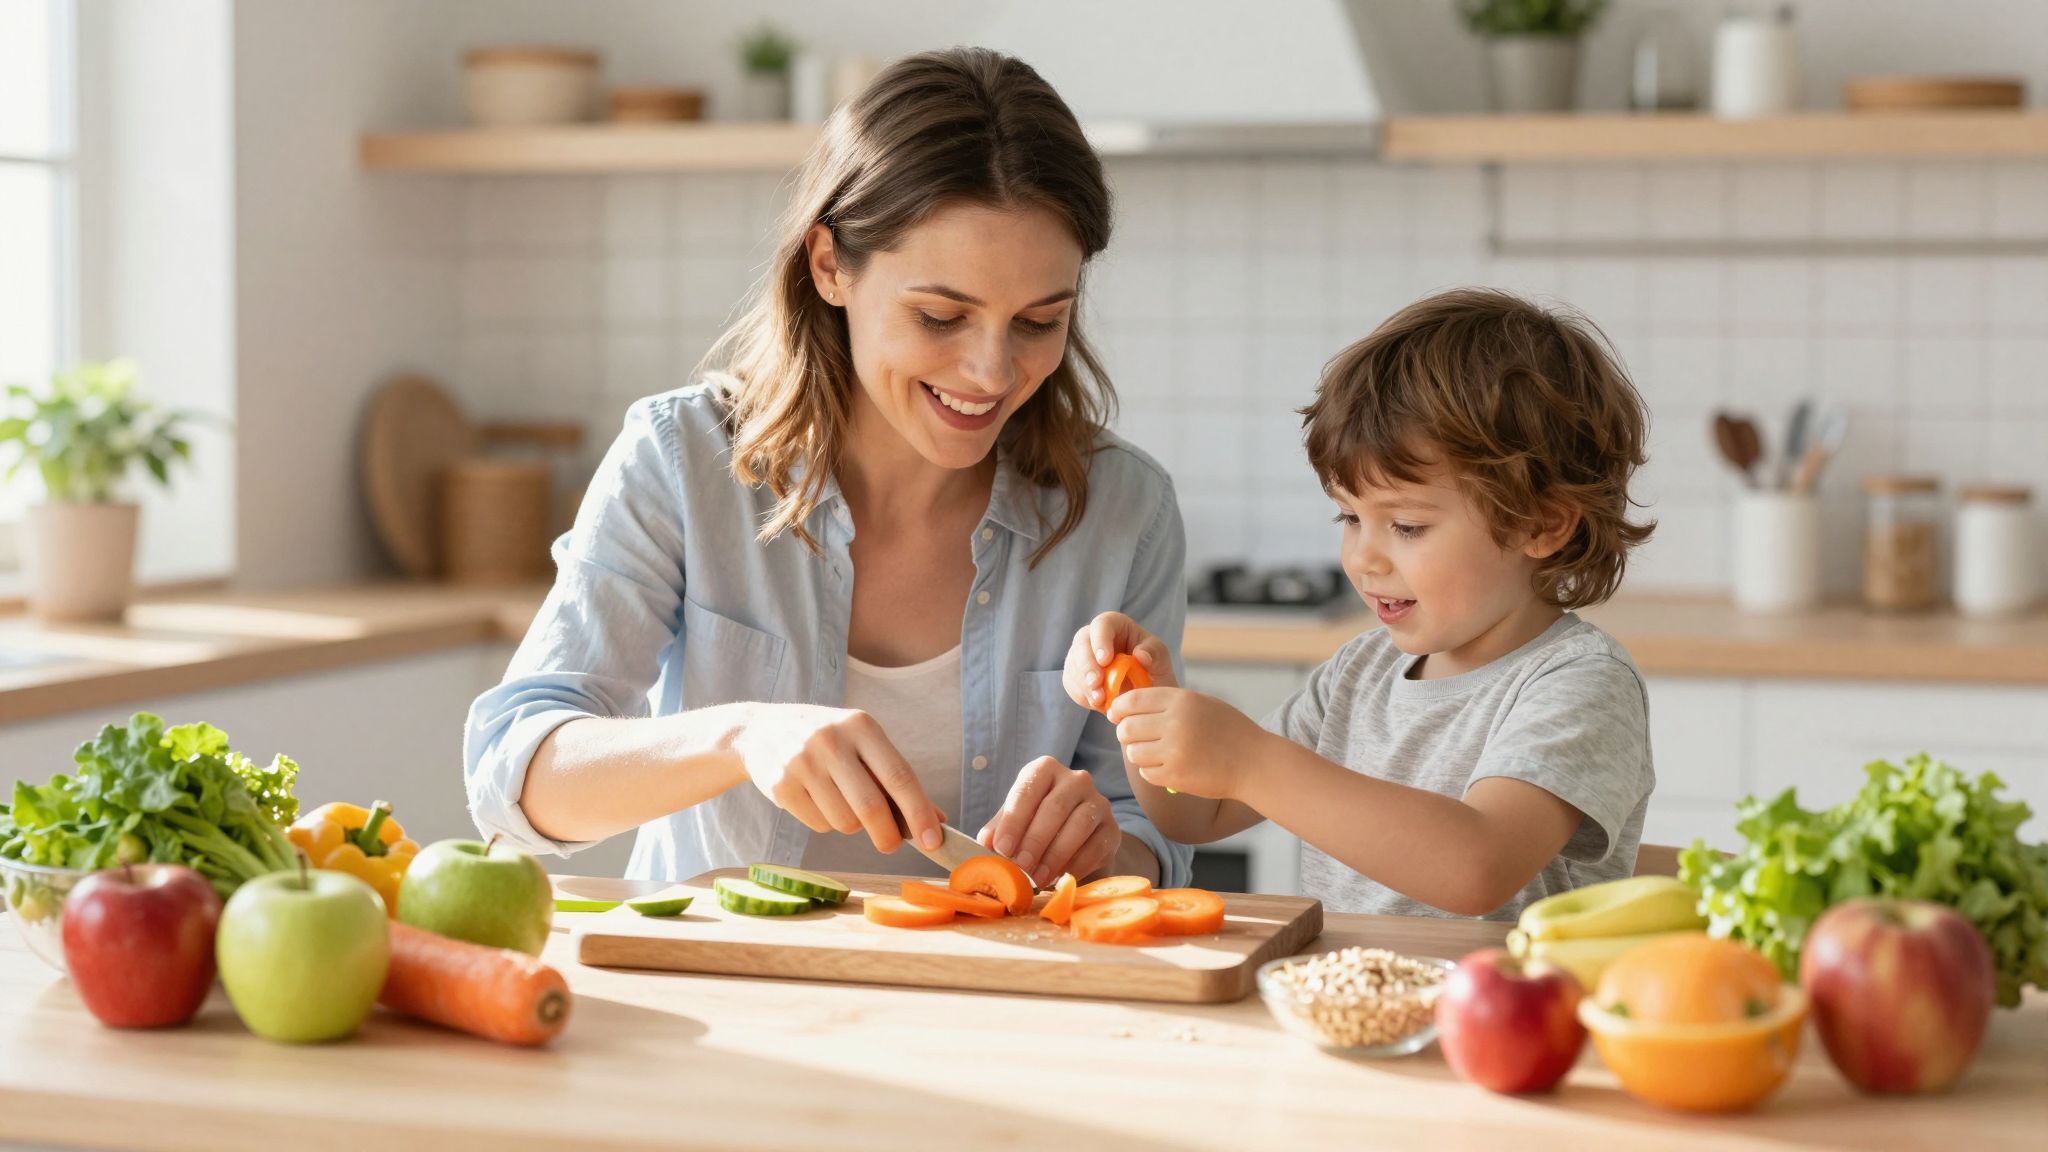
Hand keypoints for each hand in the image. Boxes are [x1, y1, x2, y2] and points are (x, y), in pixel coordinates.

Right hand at [730, 704, 944, 853]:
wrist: (762, 730)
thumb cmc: (828, 741)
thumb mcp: (863, 744)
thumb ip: (896, 779)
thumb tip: (937, 820)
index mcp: (861, 726)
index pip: (899, 776)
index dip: (919, 812)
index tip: (933, 841)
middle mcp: (831, 740)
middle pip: (871, 807)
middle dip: (887, 836)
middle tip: (890, 844)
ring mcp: (802, 762)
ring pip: (844, 822)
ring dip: (851, 824)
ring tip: (840, 801)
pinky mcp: (781, 786)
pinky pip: (819, 825)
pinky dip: (826, 822)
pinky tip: (815, 799)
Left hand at [977, 756, 1120, 888]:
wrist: (1077, 837)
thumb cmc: (1036, 823)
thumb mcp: (1015, 820)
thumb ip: (1000, 829)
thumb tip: (985, 843)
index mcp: (1045, 770)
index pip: (1028, 789)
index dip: (1014, 820)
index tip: (1002, 848)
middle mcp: (1075, 779)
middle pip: (1055, 807)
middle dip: (1035, 840)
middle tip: (1021, 866)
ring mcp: (1098, 802)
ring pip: (1079, 825)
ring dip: (1055, 856)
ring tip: (1037, 878)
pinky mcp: (1112, 828)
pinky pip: (1095, 846)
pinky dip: (1075, 866)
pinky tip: (1059, 879)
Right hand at [1063, 611, 1175, 711]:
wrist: (1147, 696)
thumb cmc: (1155, 671)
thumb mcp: (1161, 660)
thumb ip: (1154, 654)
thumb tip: (1140, 655)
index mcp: (1116, 626)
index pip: (1102, 624)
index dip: (1100, 640)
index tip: (1105, 660)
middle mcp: (1095, 637)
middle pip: (1081, 643)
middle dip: (1086, 665)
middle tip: (1096, 684)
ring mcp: (1083, 656)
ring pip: (1073, 665)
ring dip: (1084, 684)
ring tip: (1100, 700)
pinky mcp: (1076, 676)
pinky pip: (1071, 683)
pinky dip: (1082, 695)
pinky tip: (1097, 704)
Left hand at [1108, 688, 1266, 800]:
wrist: (1254, 762)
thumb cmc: (1229, 730)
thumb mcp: (1202, 703)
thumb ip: (1168, 701)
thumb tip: (1127, 705)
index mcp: (1181, 700)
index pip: (1132, 700)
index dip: (1118, 708)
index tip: (1116, 715)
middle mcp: (1174, 723)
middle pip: (1126, 728)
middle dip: (1125, 733)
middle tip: (1134, 736)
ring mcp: (1174, 751)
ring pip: (1133, 752)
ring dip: (1139, 753)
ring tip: (1155, 752)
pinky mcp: (1175, 776)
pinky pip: (1146, 772)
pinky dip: (1152, 770)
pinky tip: (1168, 766)